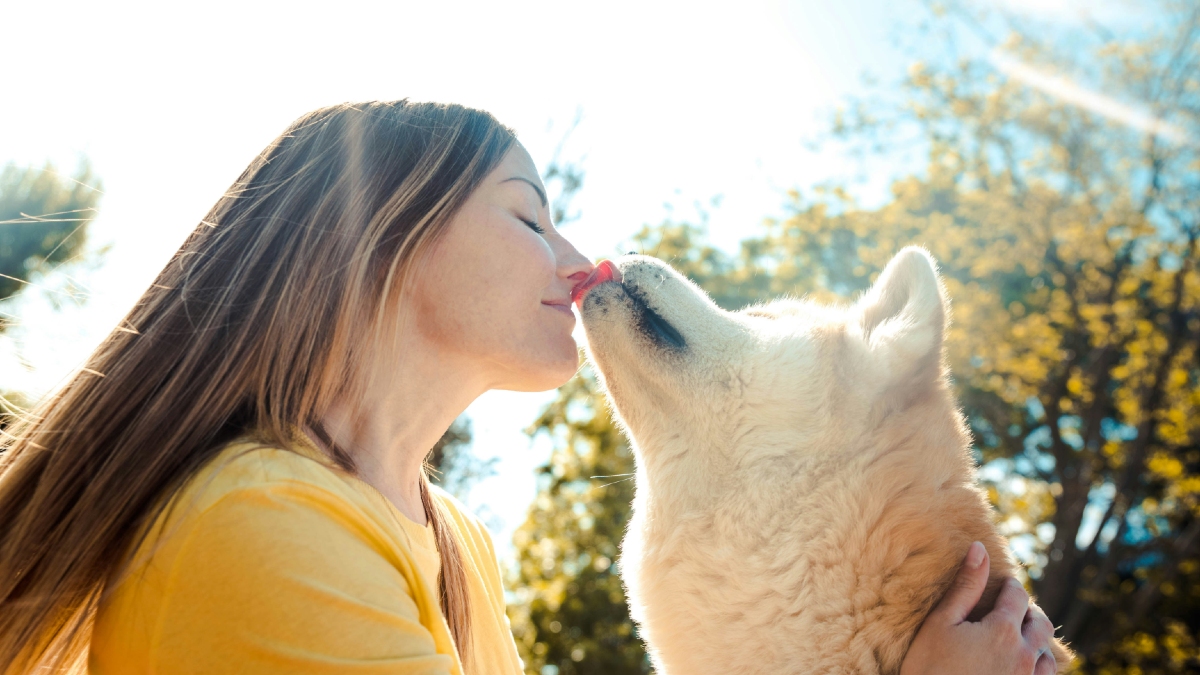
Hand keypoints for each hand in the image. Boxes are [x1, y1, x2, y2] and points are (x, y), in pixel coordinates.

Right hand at [900, 542, 1057, 674]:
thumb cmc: (928, 667)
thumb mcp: (941, 622)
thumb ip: (966, 586)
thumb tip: (979, 548)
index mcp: (1003, 631)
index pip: (1018, 596)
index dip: (1011, 586)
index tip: (1004, 584)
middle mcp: (1024, 656)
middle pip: (1041, 624)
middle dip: (1029, 612)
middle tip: (1013, 610)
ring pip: (1047, 655)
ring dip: (1036, 642)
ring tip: (1019, 639)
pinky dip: (1037, 667)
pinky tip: (1021, 666)